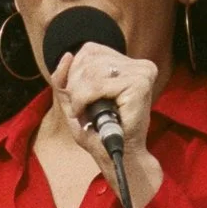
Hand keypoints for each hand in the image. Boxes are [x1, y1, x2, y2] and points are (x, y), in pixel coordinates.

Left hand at [51, 46, 162, 207]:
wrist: (118, 157)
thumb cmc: (99, 132)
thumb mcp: (75, 100)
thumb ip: (65, 78)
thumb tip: (66, 54)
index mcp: (125, 63)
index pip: (89, 50)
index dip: (75, 73)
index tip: (80, 98)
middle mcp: (137, 64)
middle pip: (88, 58)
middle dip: (74, 85)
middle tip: (82, 109)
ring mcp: (141, 73)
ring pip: (90, 71)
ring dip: (78, 96)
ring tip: (86, 113)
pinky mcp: (140, 84)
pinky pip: (97, 84)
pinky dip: (84, 100)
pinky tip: (88, 114)